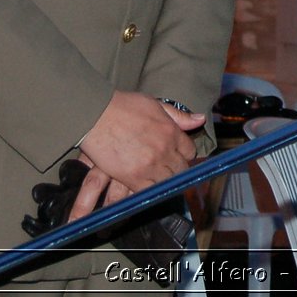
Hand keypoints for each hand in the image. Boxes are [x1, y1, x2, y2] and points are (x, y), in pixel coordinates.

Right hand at [71, 93, 202, 218]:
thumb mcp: (155, 104)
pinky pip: (149, 192)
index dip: (184, 153)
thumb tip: (200, 119)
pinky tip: (144, 185)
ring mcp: (150, 166)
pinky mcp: (133, 178)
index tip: (176, 154)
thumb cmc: (123, 106)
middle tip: (166, 167)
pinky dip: (149, 190)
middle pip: (181, 169)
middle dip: (176, 169)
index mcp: (171, 132)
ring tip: (154, 177)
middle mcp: (164, 150)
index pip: (190, 151)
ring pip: (167, 182)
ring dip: (163, 180)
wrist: (96, 115)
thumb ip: (179, 116)